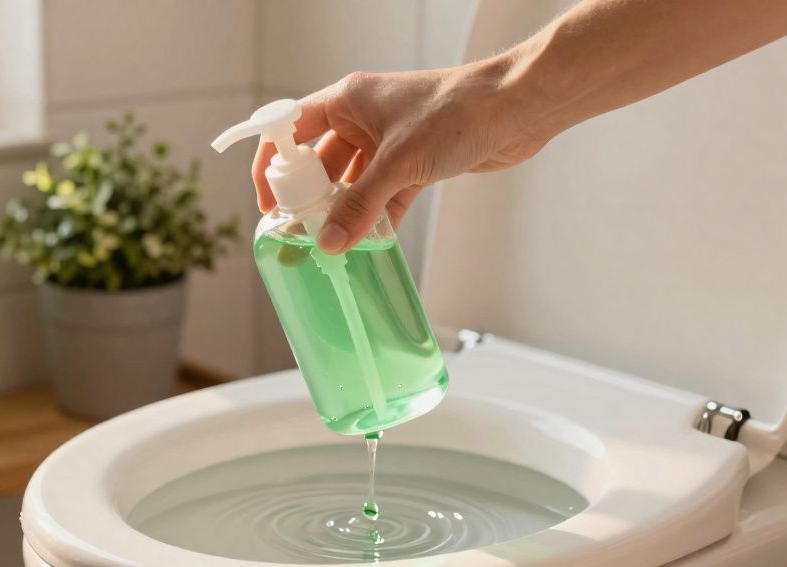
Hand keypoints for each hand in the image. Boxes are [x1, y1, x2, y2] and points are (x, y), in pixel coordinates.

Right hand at [252, 62, 550, 253]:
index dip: (273, 164)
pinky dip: (376, 217)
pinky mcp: (416, 162)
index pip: (290, 129)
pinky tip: (367, 243)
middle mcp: (363, 118)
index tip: (269, 202)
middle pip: (320, 162)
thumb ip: (360, 205)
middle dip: (309, 198)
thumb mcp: (399, 162)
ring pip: (353, 182)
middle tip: (298, 233)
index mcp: (347, 100)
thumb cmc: (458, 110)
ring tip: (330, 245)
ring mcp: (390, 141)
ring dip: (344, 212)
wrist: (517, 108)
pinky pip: (384, 195)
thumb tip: (328, 241)